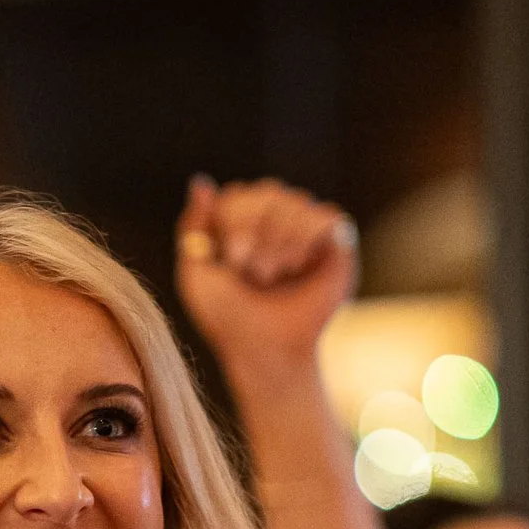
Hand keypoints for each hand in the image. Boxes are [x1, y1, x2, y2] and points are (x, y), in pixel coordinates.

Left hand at [176, 175, 356, 383]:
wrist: (265, 346)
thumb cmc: (227, 317)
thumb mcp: (195, 273)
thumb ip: (192, 226)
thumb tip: (201, 182)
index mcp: (238, 225)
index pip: (237, 195)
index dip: (235, 223)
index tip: (233, 261)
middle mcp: (272, 221)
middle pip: (267, 192)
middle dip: (256, 234)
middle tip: (254, 273)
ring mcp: (304, 228)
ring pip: (296, 201)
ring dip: (280, 244)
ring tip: (275, 276)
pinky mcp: (335, 240)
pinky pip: (326, 215)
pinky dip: (307, 242)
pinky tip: (299, 268)